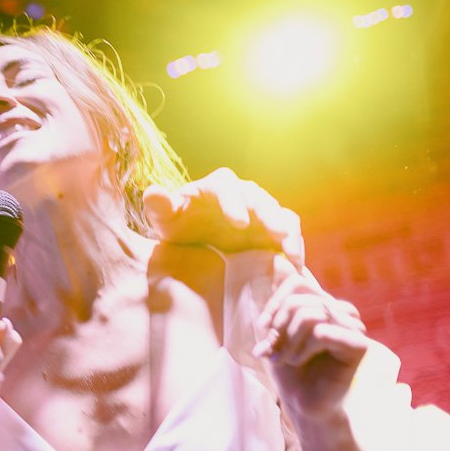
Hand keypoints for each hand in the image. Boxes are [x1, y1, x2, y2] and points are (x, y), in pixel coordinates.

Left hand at [144, 167, 303, 266]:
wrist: (196, 241)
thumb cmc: (178, 225)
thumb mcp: (165, 219)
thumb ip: (160, 206)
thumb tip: (152, 193)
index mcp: (217, 186)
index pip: (227, 189)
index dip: (234, 203)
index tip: (239, 223)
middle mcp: (244, 193)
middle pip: (260, 199)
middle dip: (269, 216)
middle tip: (276, 233)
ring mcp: (262, 211)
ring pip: (280, 214)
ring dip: (287, 231)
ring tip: (291, 250)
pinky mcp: (274, 229)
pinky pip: (290, 231)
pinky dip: (295, 245)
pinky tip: (296, 264)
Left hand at [254, 270, 367, 422]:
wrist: (301, 402)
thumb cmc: (289, 369)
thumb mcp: (275, 330)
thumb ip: (279, 300)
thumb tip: (281, 260)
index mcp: (324, 304)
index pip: (297, 282)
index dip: (275, 303)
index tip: (265, 328)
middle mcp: (341, 311)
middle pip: (300, 299)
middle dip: (278, 326)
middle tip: (272, 351)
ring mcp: (353, 326)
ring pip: (310, 313)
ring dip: (288, 340)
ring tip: (286, 358)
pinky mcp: (358, 345)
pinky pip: (321, 331)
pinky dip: (302, 348)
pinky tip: (300, 361)